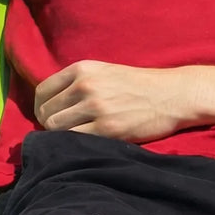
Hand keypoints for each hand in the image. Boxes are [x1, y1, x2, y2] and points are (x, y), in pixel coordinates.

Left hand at [33, 60, 204, 142]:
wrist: (172, 95)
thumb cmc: (139, 85)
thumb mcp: (105, 72)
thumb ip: (78, 82)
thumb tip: (51, 104)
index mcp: (82, 69)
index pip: (42, 92)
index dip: (41, 108)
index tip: (49, 117)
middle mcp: (85, 85)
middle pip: (46, 113)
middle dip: (50, 125)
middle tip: (63, 132)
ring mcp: (96, 107)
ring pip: (56, 128)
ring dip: (60, 137)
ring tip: (74, 139)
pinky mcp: (108, 128)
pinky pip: (74, 140)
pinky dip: (73, 145)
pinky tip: (84, 144)